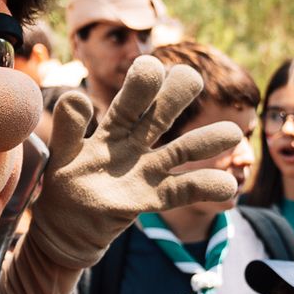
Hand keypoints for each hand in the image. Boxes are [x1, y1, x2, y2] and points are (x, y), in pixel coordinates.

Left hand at [28, 57, 243, 268]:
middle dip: (175, 97)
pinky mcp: (152, 199)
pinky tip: (228, 185)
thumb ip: (68, 127)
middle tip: (191, 77)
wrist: (68, 226)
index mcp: (111, 129)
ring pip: (180, 151)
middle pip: (160, 116)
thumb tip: (77, 96)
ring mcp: (146, 171)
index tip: (151, 67)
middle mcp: (134, 144)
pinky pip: (181, 192)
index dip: (140, 84)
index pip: (129, 101)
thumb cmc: (65, 184)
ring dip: (205, 143)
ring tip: (232, 133)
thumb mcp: (61, 154)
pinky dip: (203, 188)